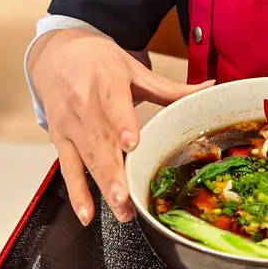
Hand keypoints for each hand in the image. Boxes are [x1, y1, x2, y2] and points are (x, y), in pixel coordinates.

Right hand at [29, 29, 213, 225]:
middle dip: (113, 170)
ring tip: (120, 209)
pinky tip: (88, 213)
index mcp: (108, 80)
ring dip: (102, 186)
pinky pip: (67, 168)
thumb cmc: (100, 62)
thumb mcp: (134, 68)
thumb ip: (170, 87)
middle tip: (125, 196)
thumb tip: (210, 88)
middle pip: (100, 139)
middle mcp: (85, 103)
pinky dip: (76, 192)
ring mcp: (71, 123)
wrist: (58, 55)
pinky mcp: (60, 138)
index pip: (114, 103)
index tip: (132, 143)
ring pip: (86, 157)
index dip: (122, 123)